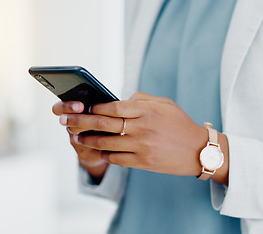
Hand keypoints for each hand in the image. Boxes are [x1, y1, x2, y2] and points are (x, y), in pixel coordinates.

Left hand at [58, 92, 215, 176]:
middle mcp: (142, 128)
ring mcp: (141, 147)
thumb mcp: (165, 104)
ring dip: (87, 139)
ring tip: (75, 136)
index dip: (93, 106)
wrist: (199, 151)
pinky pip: (115, 158)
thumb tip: (117, 100)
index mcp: (146, 110)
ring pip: (105, 143)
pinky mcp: (142, 163)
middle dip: (79, 121)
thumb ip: (140, 99)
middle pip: (102, 124)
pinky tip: (96, 149)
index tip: (81, 105)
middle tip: (63, 120)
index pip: (112, 107)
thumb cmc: (180, 124)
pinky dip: (103, 153)